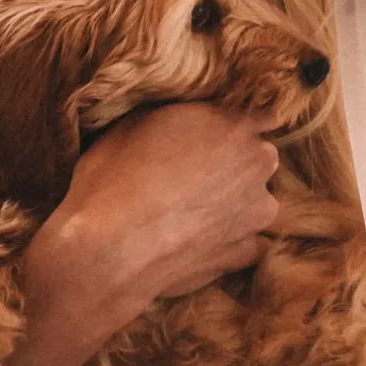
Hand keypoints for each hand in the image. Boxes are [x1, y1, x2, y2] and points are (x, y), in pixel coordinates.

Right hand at [20, 103, 278, 348]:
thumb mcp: (133, 122)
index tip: (205, 135)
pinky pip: (246, 240)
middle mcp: (256, 162)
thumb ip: (177, 114)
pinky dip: (226, 240)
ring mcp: (257, 210)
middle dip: (232, 163)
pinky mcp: (247, 252)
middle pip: (256, 156)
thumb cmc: (113, 179)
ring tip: (188, 214)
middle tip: (189, 175)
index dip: (227, 125)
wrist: (109, 252)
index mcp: (232, 122)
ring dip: (232, 203)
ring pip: (253, 199)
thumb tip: (184, 116)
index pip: (254, 113)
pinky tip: (195, 242)